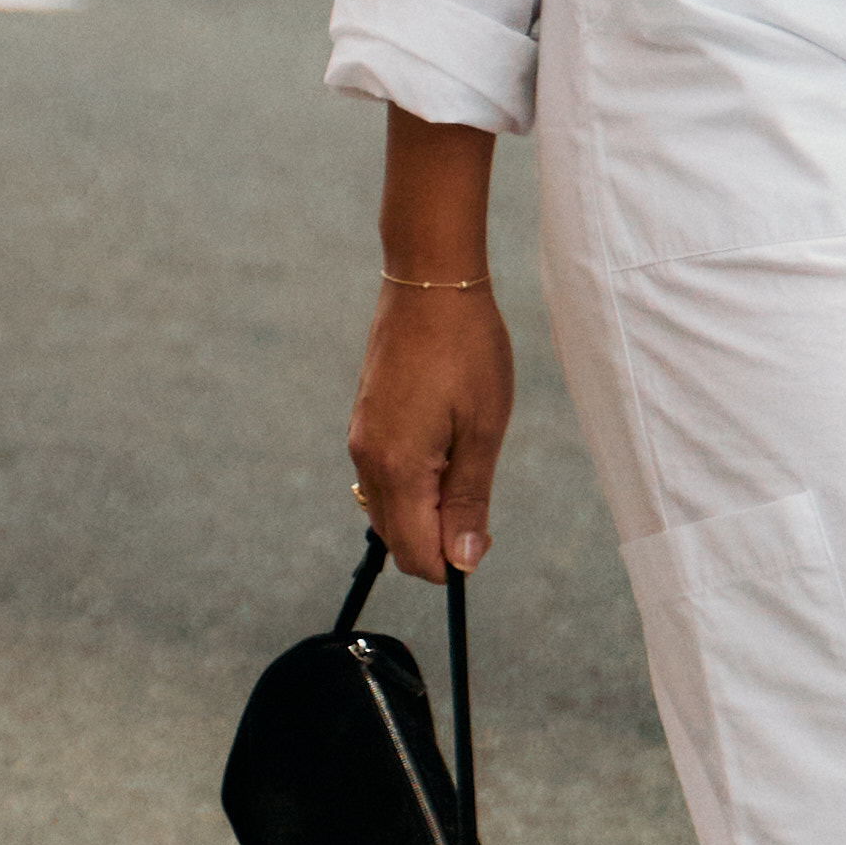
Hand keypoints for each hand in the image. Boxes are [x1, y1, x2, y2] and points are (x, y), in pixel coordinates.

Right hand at [347, 279, 513, 579]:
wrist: (430, 281)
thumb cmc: (466, 349)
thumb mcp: (484, 429)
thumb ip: (470, 498)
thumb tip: (463, 559)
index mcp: (397, 467)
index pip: (414, 553)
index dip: (451, 563)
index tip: (484, 536)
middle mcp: (367, 460)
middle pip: (396, 538)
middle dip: (438, 538)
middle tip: (481, 499)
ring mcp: (361, 439)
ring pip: (388, 508)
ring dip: (426, 508)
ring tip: (465, 460)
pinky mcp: (364, 421)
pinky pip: (383, 476)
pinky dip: (413, 482)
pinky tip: (445, 445)